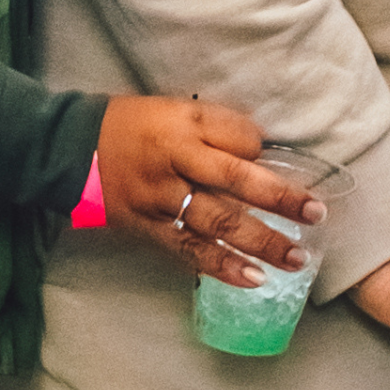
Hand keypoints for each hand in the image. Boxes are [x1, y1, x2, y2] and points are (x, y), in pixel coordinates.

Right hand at [93, 97, 325, 288]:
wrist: (72, 150)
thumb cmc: (134, 126)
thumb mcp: (176, 110)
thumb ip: (217, 128)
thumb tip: (261, 151)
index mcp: (183, 128)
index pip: (236, 138)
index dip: (261, 150)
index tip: (283, 158)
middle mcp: (174, 164)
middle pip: (233, 182)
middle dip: (279, 199)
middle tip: (317, 214)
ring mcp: (160, 201)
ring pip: (215, 223)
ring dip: (259, 243)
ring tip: (295, 259)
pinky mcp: (147, 230)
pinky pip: (189, 251)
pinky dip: (221, 267)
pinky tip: (251, 279)